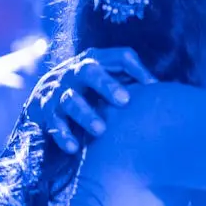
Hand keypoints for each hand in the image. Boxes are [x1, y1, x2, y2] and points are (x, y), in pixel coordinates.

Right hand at [24, 47, 154, 152]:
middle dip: (107, 85)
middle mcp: (75, 72)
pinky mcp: (45, 110)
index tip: (153, 86)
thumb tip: (162, 92)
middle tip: (125, 101)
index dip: (137, 69)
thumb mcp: (109, 78)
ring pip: (70, 99)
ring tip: (100, 130)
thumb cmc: (91, 90)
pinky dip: (63, 135)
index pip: (120, 57)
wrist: (43, 97)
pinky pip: (53, 122)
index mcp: (97, 60)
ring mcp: (58, 91)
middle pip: (90, 72)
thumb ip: (132, 81)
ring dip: (85, 114)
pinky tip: (74, 148)